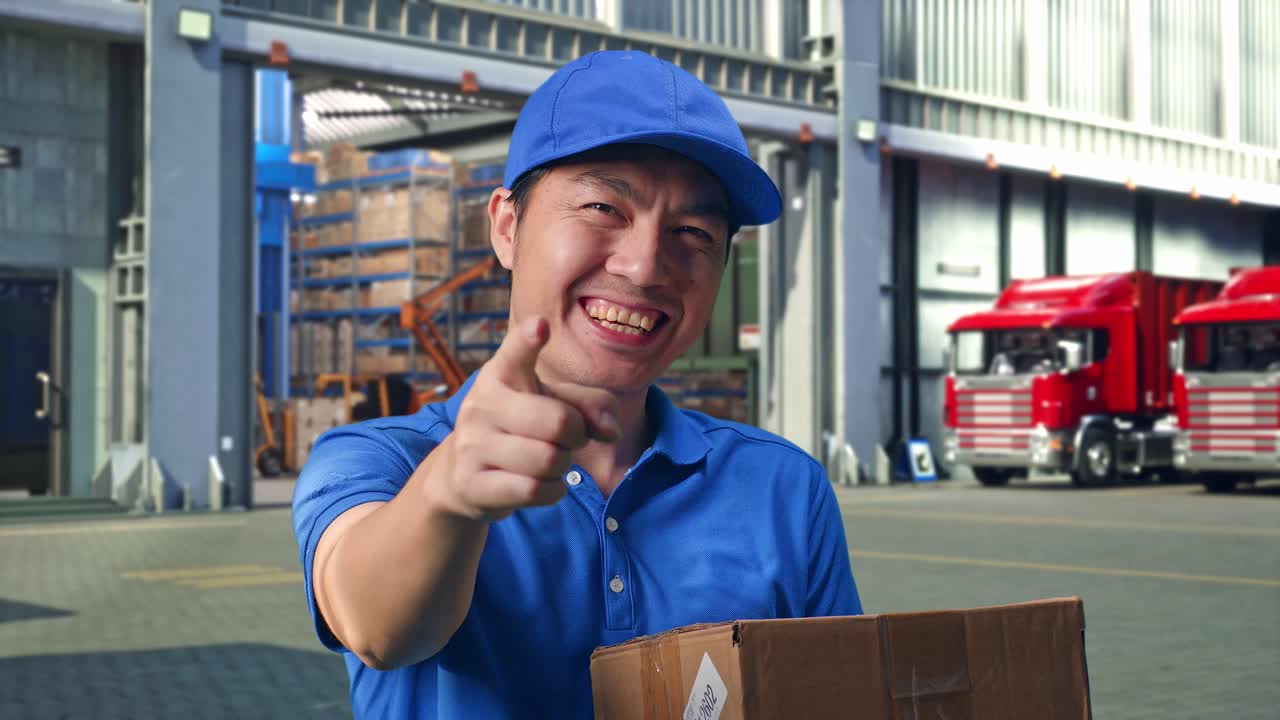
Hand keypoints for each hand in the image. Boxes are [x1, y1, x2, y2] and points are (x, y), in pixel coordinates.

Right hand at [431, 316, 620, 521]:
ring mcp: (472, 444)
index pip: (516, 353)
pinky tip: (539, 484)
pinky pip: (535, 490)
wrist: (462, 475)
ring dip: (562, 466)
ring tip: (547, 461)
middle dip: (576, 435)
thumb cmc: (520, 428)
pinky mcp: (471, 484)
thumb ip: (590, 406)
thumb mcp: (553, 405)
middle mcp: (481, 404)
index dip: (528, 341)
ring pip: (549, 460)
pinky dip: (552, 491)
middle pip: (559, 422)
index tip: (540, 326)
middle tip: (566, 439)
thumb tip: (612, 431)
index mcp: (502, 374)